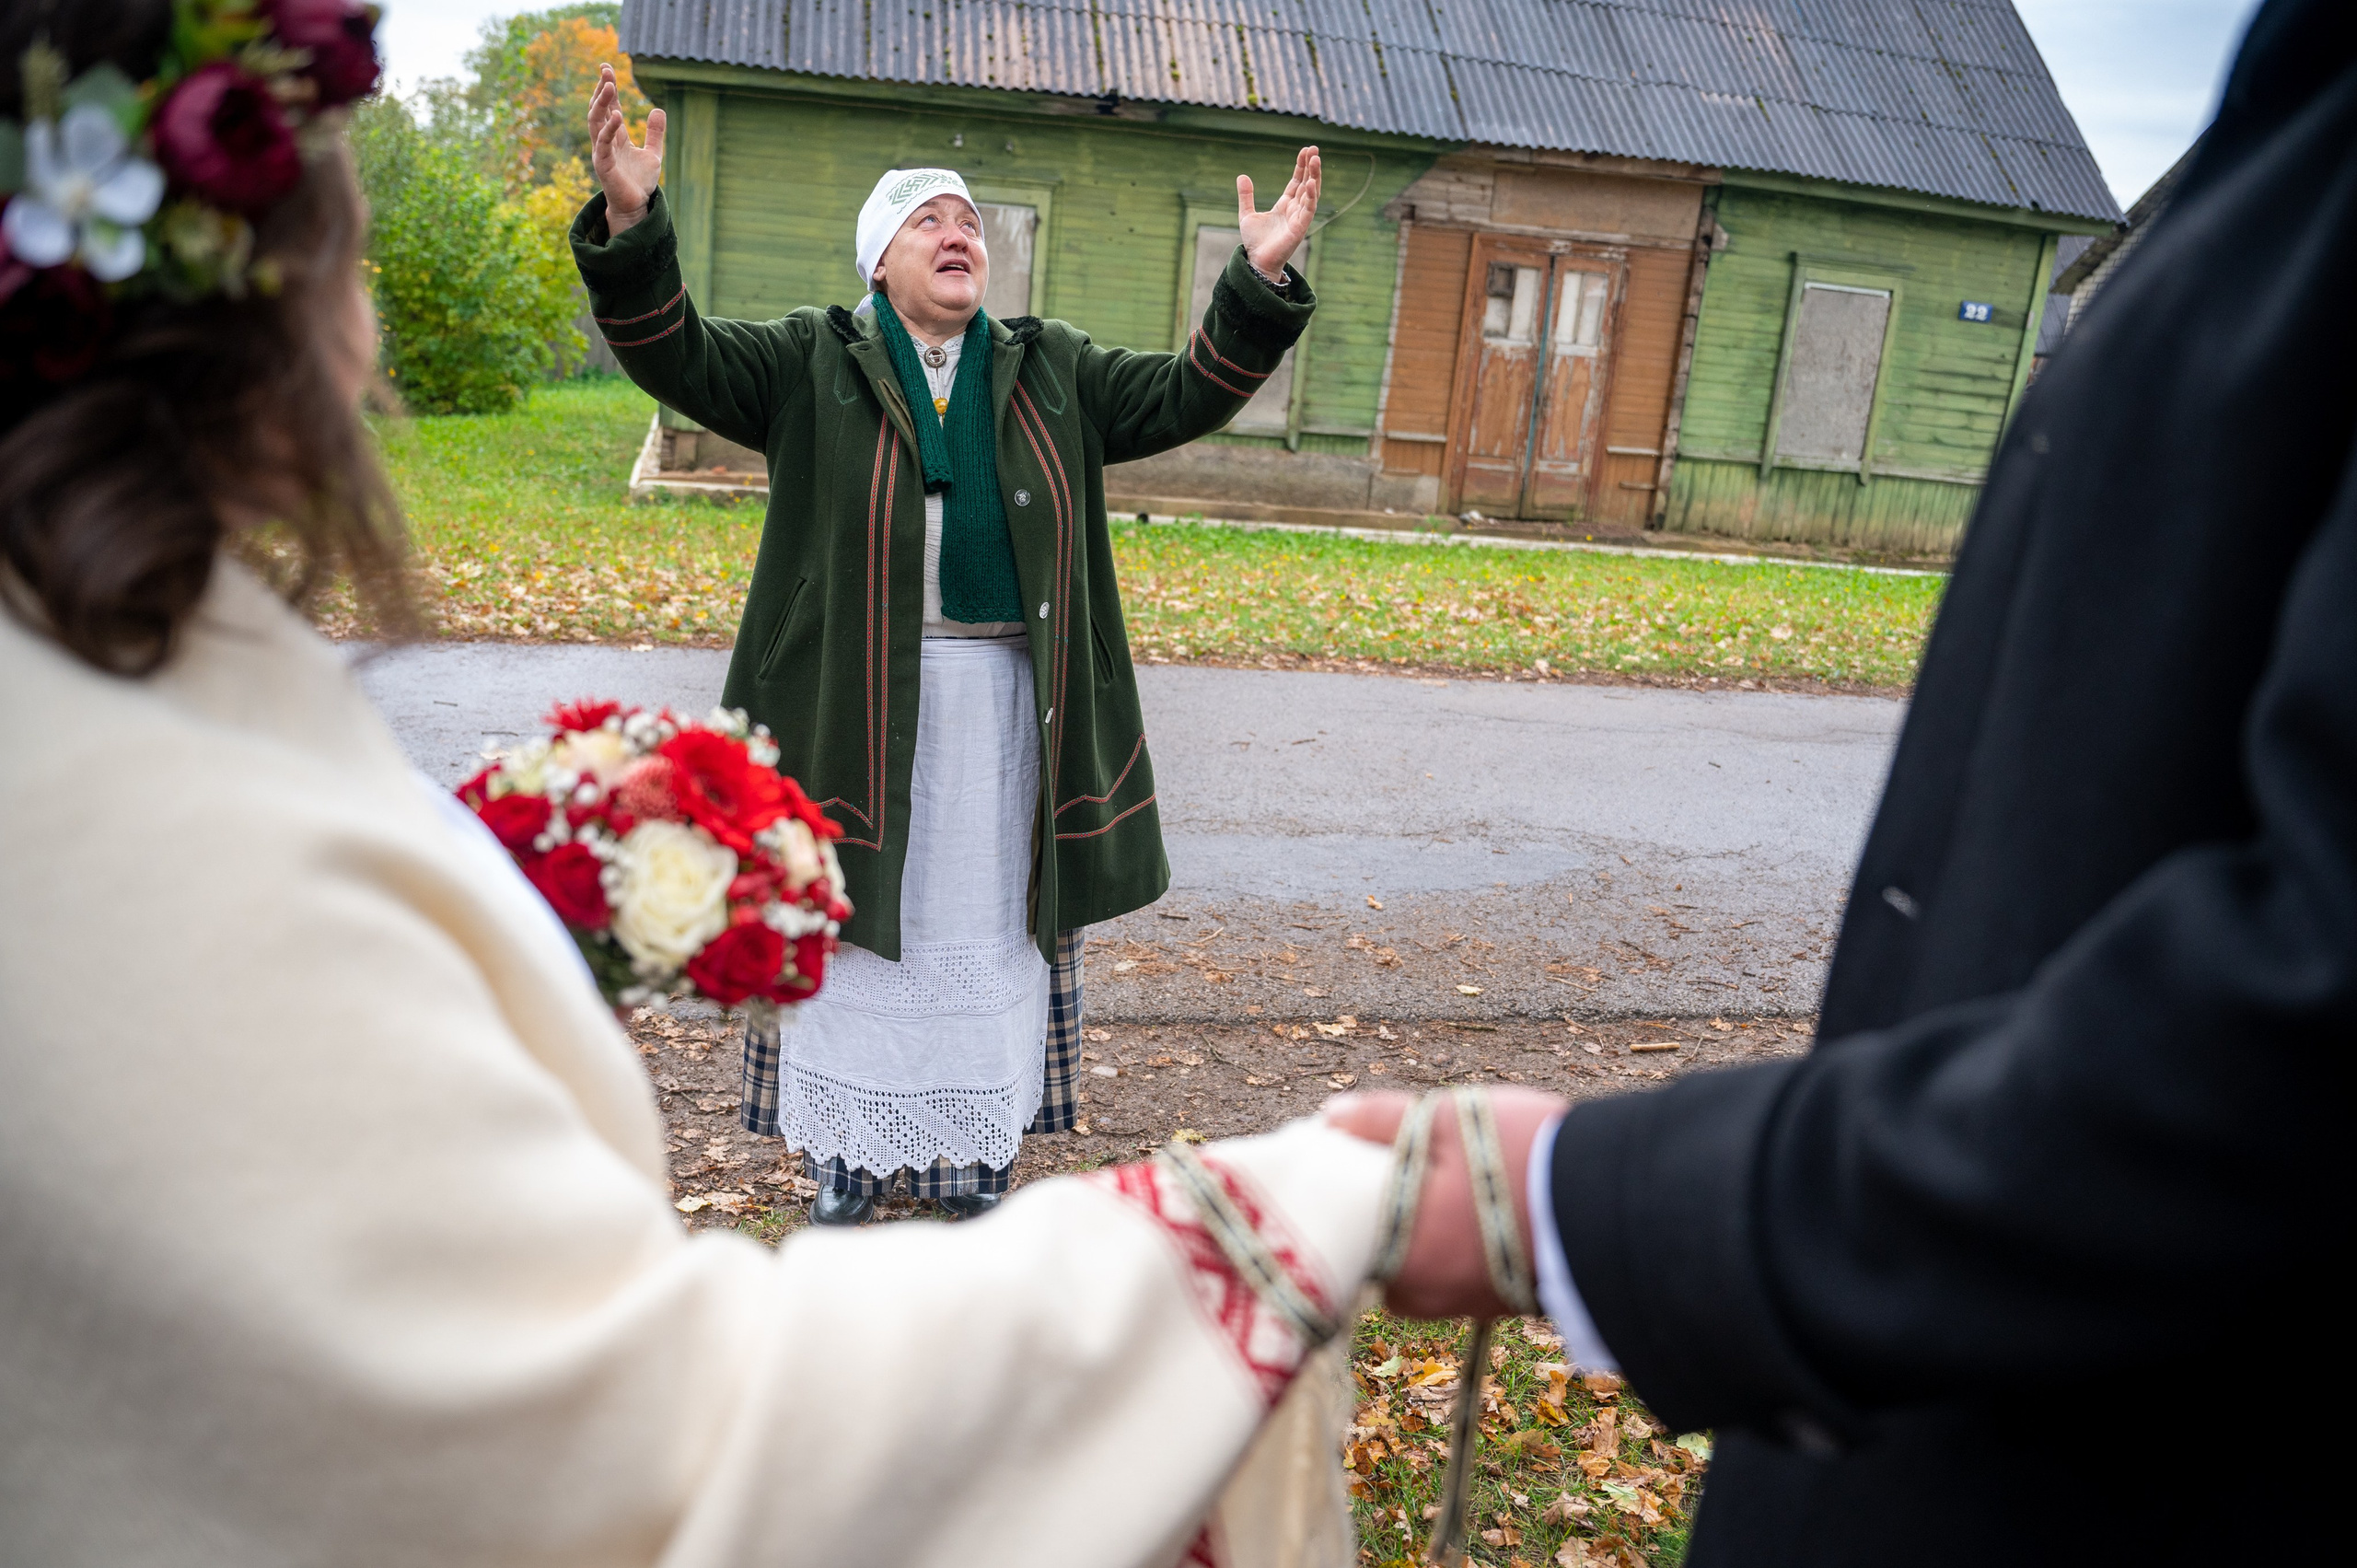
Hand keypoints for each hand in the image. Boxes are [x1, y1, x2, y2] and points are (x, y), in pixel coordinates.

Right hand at [588, 63, 665, 235]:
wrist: (636, 207)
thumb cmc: (640, 182)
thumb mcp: (653, 154)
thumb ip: (655, 133)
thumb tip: (658, 109)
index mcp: (616, 136)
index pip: (610, 107)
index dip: (609, 88)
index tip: (607, 68)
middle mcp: (605, 141)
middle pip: (599, 109)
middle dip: (602, 89)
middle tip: (605, 70)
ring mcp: (602, 152)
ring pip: (596, 122)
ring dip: (601, 103)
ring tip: (609, 85)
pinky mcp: (604, 165)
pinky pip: (603, 143)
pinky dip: (609, 128)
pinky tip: (617, 115)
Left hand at [1237, 146, 1320, 278]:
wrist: (1256, 261)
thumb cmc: (1255, 242)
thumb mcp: (1247, 214)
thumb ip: (1246, 196)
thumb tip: (1242, 176)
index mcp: (1284, 205)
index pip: (1296, 181)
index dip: (1301, 166)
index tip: (1305, 150)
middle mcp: (1295, 210)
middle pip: (1306, 183)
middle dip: (1311, 166)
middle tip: (1314, 149)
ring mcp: (1299, 218)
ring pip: (1311, 193)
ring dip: (1314, 176)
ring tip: (1316, 159)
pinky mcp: (1300, 228)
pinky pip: (1308, 210)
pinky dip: (1310, 196)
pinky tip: (1310, 182)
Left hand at [1326, 1087, 1565, 1319]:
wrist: (1620, 1206)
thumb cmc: (1527, 1160)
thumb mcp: (1449, 1119)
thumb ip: (1382, 1120)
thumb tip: (1331, 1117)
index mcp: (1399, 1251)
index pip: (1344, 1227)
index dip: (1348, 1186)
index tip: (1358, 1156)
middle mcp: (1426, 1293)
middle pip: (1382, 1251)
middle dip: (1391, 1212)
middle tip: (1412, 1165)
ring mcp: (1467, 1305)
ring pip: (1423, 1265)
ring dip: (1430, 1230)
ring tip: (1457, 1181)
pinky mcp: (1505, 1305)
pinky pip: (1463, 1275)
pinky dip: (1465, 1246)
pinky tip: (1487, 1209)